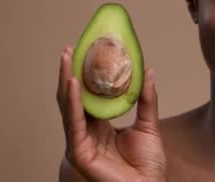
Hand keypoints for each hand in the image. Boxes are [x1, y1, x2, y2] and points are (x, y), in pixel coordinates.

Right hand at [56, 45, 166, 181]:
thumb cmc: (148, 164)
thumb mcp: (149, 124)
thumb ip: (146, 99)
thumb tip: (147, 71)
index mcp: (100, 125)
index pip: (88, 95)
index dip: (84, 74)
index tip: (84, 52)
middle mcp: (87, 131)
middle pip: (73, 98)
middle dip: (68, 73)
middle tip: (69, 49)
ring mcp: (81, 142)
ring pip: (69, 107)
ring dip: (66, 81)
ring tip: (66, 59)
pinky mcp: (80, 152)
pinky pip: (74, 123)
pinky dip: (73, 102)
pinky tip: (73, 83)